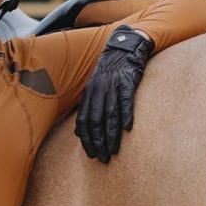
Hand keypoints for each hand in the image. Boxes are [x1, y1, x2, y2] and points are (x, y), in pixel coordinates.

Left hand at [75, 25, 153, 162]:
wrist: (123, 48)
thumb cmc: (109, 73)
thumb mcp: (94, 89)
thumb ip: (87, 109)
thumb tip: (77, 132)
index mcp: (88, 94)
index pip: (84, 121)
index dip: (86, 139)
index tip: (91, 154)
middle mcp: (98, 91)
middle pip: (96, 121)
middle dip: (98, 141)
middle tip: (102, 158)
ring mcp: (112, 86)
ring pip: (109, 114)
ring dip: (110, 134)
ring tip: (113, 150)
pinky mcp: (127, 81)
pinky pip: (126, 100)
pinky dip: (126, 114)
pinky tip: (127, 128)